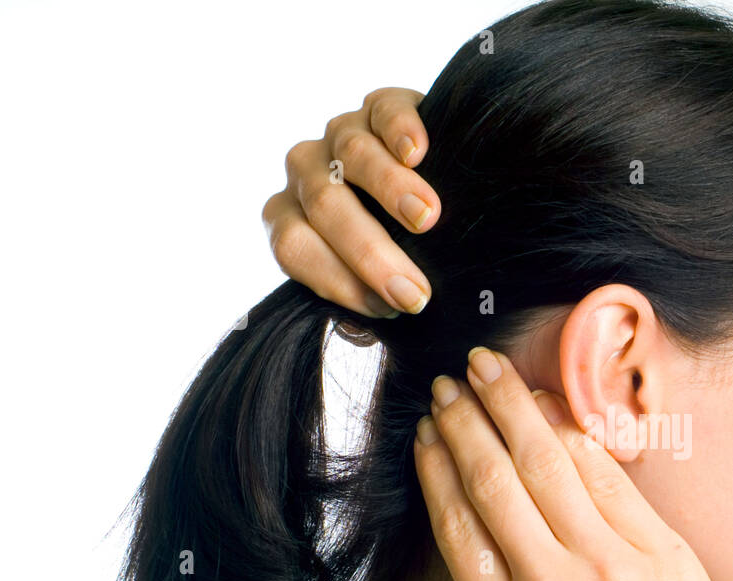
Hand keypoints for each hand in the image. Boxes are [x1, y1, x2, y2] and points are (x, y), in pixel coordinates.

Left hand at [261, 87, 440, 327]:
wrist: (439, 205)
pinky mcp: (381, 106)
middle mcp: (308, 173)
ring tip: (427, 219)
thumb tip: (376, 323)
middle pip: (325, 205)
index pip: (293, 246)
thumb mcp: (379, 286)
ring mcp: (341, 135)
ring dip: (390, 190)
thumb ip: (369, 300)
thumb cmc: (407, 258)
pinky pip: (383, 110)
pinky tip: (419, 153)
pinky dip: (400, 130)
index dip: (337, 280)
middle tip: (416, 290)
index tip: (387, 310)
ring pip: (351, 154)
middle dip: (370, 253)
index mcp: (293, 219)